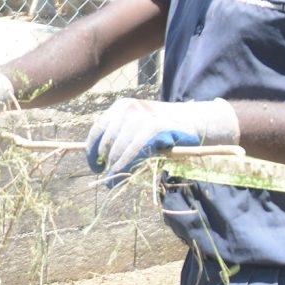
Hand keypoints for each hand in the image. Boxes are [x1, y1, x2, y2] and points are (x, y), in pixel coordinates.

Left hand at [84, 97, 239, 184]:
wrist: (191, 121)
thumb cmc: (161, 128)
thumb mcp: (137, 125)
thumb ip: (119, 135)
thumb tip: (98, 159)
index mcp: (121, 106)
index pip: (98, 129)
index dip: (92, 150)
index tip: (95, 165)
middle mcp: (128, 109)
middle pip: (106, 141)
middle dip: (104, 161)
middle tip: (107, 175)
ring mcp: (141, 118)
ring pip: (117, 148)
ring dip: (114, 167)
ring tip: (114, 178)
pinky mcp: (153, 129)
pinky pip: (132, 152)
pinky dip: (124, 165)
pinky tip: (121, 175)